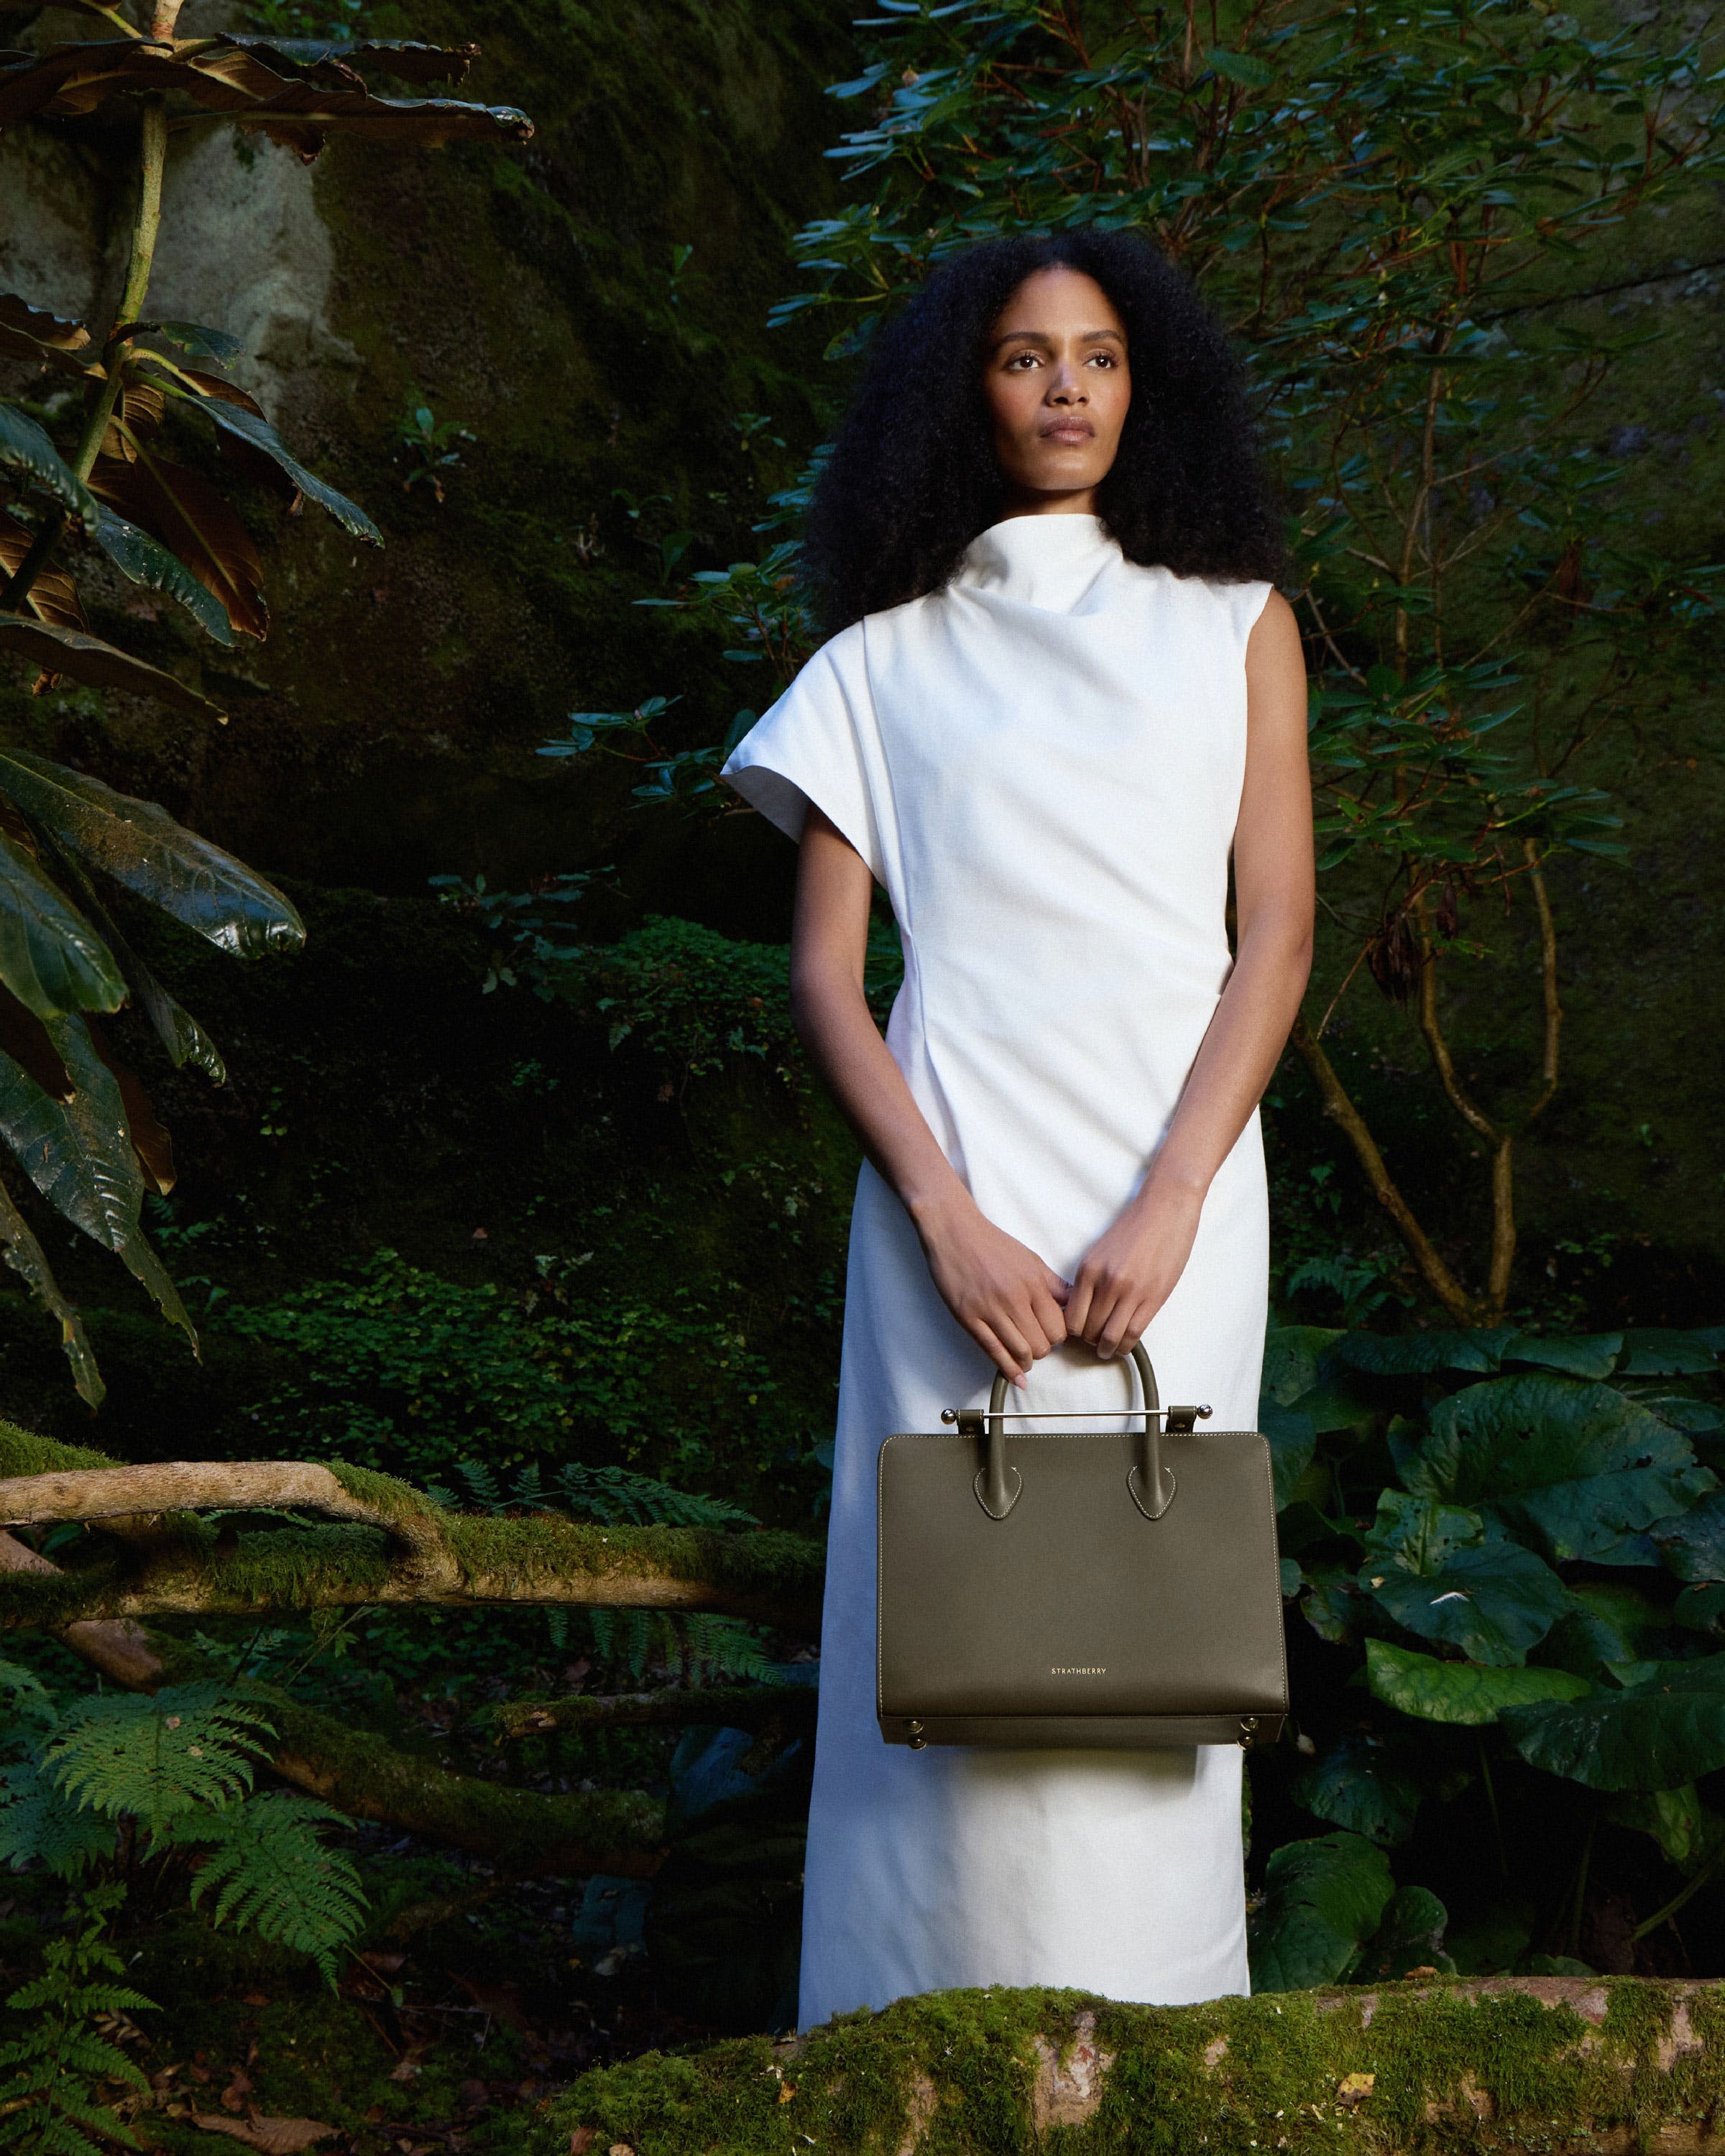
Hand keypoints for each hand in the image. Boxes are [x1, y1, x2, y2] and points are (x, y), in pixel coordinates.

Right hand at [915, 1192, 1068, 1384]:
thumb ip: (1054, 1285)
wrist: (955, 1231)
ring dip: (1026, 1361)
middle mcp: (1015, 1298)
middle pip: (1042, 1345)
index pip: (1059, 1328)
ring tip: (1025, 1359)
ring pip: (1020, 1352)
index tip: (1051, 1335)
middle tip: (1036, 1344)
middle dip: (1042, 1350)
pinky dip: (1007, 1369)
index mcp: (1034, 1283)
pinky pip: (993, 1351)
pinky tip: (1016, 1378)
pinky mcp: (969, 1317)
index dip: (1058, 1337)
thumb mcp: (1031, 1259)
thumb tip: (1073, 1305)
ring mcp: (990, 1309)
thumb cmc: (992, 1243)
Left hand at [1065, 1183, 1203, 1357]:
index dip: (1073, 1331)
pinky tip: (1124, 1345)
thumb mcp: (1100, 1252)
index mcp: (1088, 1269)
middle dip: (1090, 1341)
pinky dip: (1125, 1345)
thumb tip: (1082, 1308)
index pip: (1071, 1316)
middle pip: (1088, 1329)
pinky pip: (1133, 1333)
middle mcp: (1105, 1282)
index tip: (1079, 1333)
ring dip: (1107, 1348)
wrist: (1165, 1209)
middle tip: (1094, 1343)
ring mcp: (1129, 1291)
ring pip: (1109, 1336)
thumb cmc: (1134, 1228)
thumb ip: (1091, 1279)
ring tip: (1108, 1350)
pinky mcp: (1153, 1297)